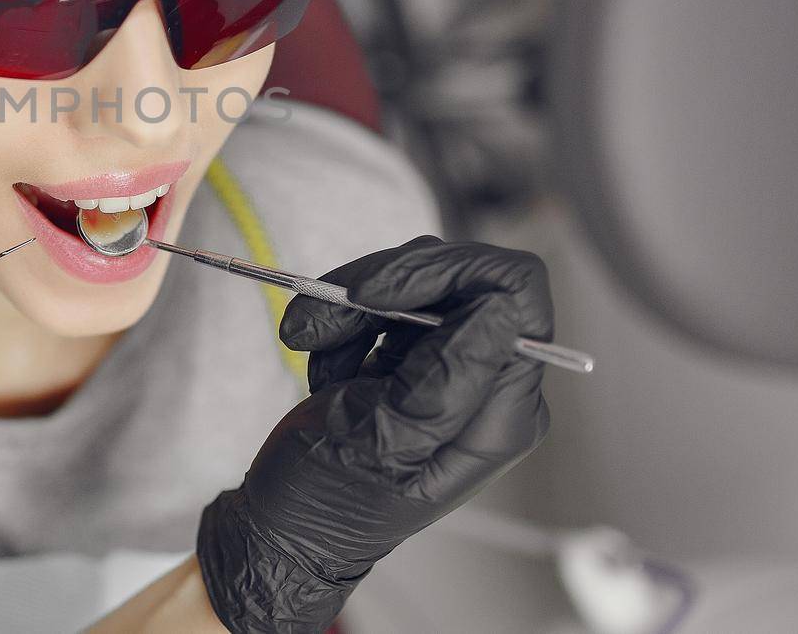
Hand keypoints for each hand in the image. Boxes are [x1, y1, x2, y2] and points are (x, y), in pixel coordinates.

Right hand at [195, 235, 552, 632]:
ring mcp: (450, 369)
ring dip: (347, 309)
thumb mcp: (381, 442)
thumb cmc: (328, 502)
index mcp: (499, 411)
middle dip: (379, 288)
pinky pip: (384, 305)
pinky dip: (342, 323)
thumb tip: (504, 310)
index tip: (373, 292)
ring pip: (413, 285)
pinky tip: (322, 369)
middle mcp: (485, 385)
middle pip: (459, 278)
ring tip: (308, 348)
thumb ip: (447, 377)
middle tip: (317, 320)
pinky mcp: (414, 361)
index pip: (514, 295)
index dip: (447, 272)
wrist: (284, 525)